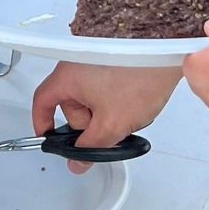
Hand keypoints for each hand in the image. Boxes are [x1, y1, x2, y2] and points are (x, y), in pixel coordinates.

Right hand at [31, 61, 182, 170]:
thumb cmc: (138, 74)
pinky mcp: (110, 57)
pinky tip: (133, 99)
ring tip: (129, 110)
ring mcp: (93, 58)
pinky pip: (104, 85)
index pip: (42, 102)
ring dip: (105, 110)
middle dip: (89, 122)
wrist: (166, 48)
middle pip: (71, 104)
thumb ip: (91, 147)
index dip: (43, 124)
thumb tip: (79, 161)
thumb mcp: (112, 123)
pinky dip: (114, 97)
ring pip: (90, 96)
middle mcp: (76, 63)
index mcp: (67, 76)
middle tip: (110, 128)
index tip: (51, 139)